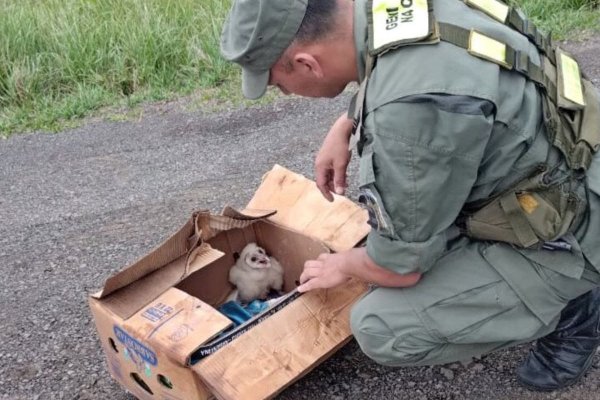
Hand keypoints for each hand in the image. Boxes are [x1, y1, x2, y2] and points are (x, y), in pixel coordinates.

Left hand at [298, 248, 421, 292]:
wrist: (358, 263)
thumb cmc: (365, 262)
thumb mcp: (371, 262)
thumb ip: (381, 264)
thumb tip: (403, 271)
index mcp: (340, 257)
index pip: (328, 257)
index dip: (324, 259)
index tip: (322, 261)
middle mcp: (330, 261)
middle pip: (315, 261)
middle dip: (310, 266)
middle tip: (307, 271)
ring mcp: (325, 269)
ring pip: (309, 270)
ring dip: (305, 275)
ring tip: (302, 280)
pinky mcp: (323, 279)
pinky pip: (311, 283)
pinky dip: (305, 286)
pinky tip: (299, 290)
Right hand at [315, 112, 353, 201]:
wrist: (342, 129)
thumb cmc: (340, 146)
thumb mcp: (341, 165)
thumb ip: (339, 179)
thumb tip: (339, 192)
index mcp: (320, 166)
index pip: (321, 184)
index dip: (326, 193)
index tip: (333, 200)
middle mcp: (320, 164)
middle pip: (324, 180)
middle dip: (332, 187)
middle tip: (342, 191)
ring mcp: (324, 159)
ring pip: (328, 174)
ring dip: (336, 180)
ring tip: (346, 183)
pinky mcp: (329, 155)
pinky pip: (331, 168)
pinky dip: (337, 174)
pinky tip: (344, 175)